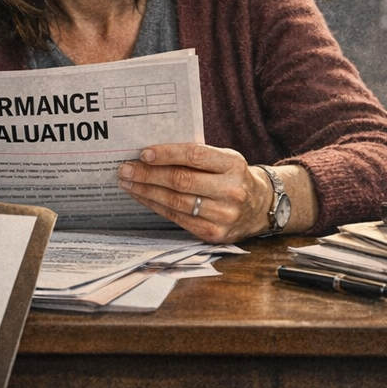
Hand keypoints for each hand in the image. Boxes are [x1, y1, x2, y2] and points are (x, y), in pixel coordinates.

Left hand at [118, 142, 273, 242]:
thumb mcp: (225, 159)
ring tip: (128, 182)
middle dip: (148, 174)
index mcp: (234, 165)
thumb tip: (153, 153)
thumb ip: (197, 155)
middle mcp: (231, 191)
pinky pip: (178, 218)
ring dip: (147, 192)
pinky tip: (143, 197)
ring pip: (176, 202)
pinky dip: (157, 207)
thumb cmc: (233, 177)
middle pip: (181, 181)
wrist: (260, 207)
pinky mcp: (214, 234)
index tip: (144, 153)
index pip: (195, 156)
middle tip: (126, 168)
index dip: (167, 154)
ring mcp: (224, 215)